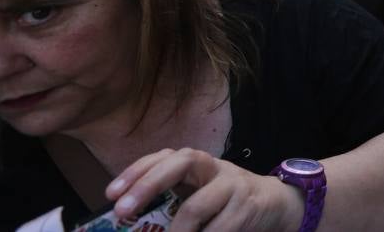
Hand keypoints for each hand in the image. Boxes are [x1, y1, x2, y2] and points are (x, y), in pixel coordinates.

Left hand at [105, 148, 300, 230]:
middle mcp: (212, 167)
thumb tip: (126, 220)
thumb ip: (168, 202)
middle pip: (180, 161)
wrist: (273, 203)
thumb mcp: (196, 195)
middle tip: (123, 212)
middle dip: (148, 184)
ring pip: (196, 206)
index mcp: (195, 163)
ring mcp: (232, 184)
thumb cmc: (223, 203)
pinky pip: (218, 229)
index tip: (110, 194)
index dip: (135, 172)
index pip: (162, 157)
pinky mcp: (246, 206)